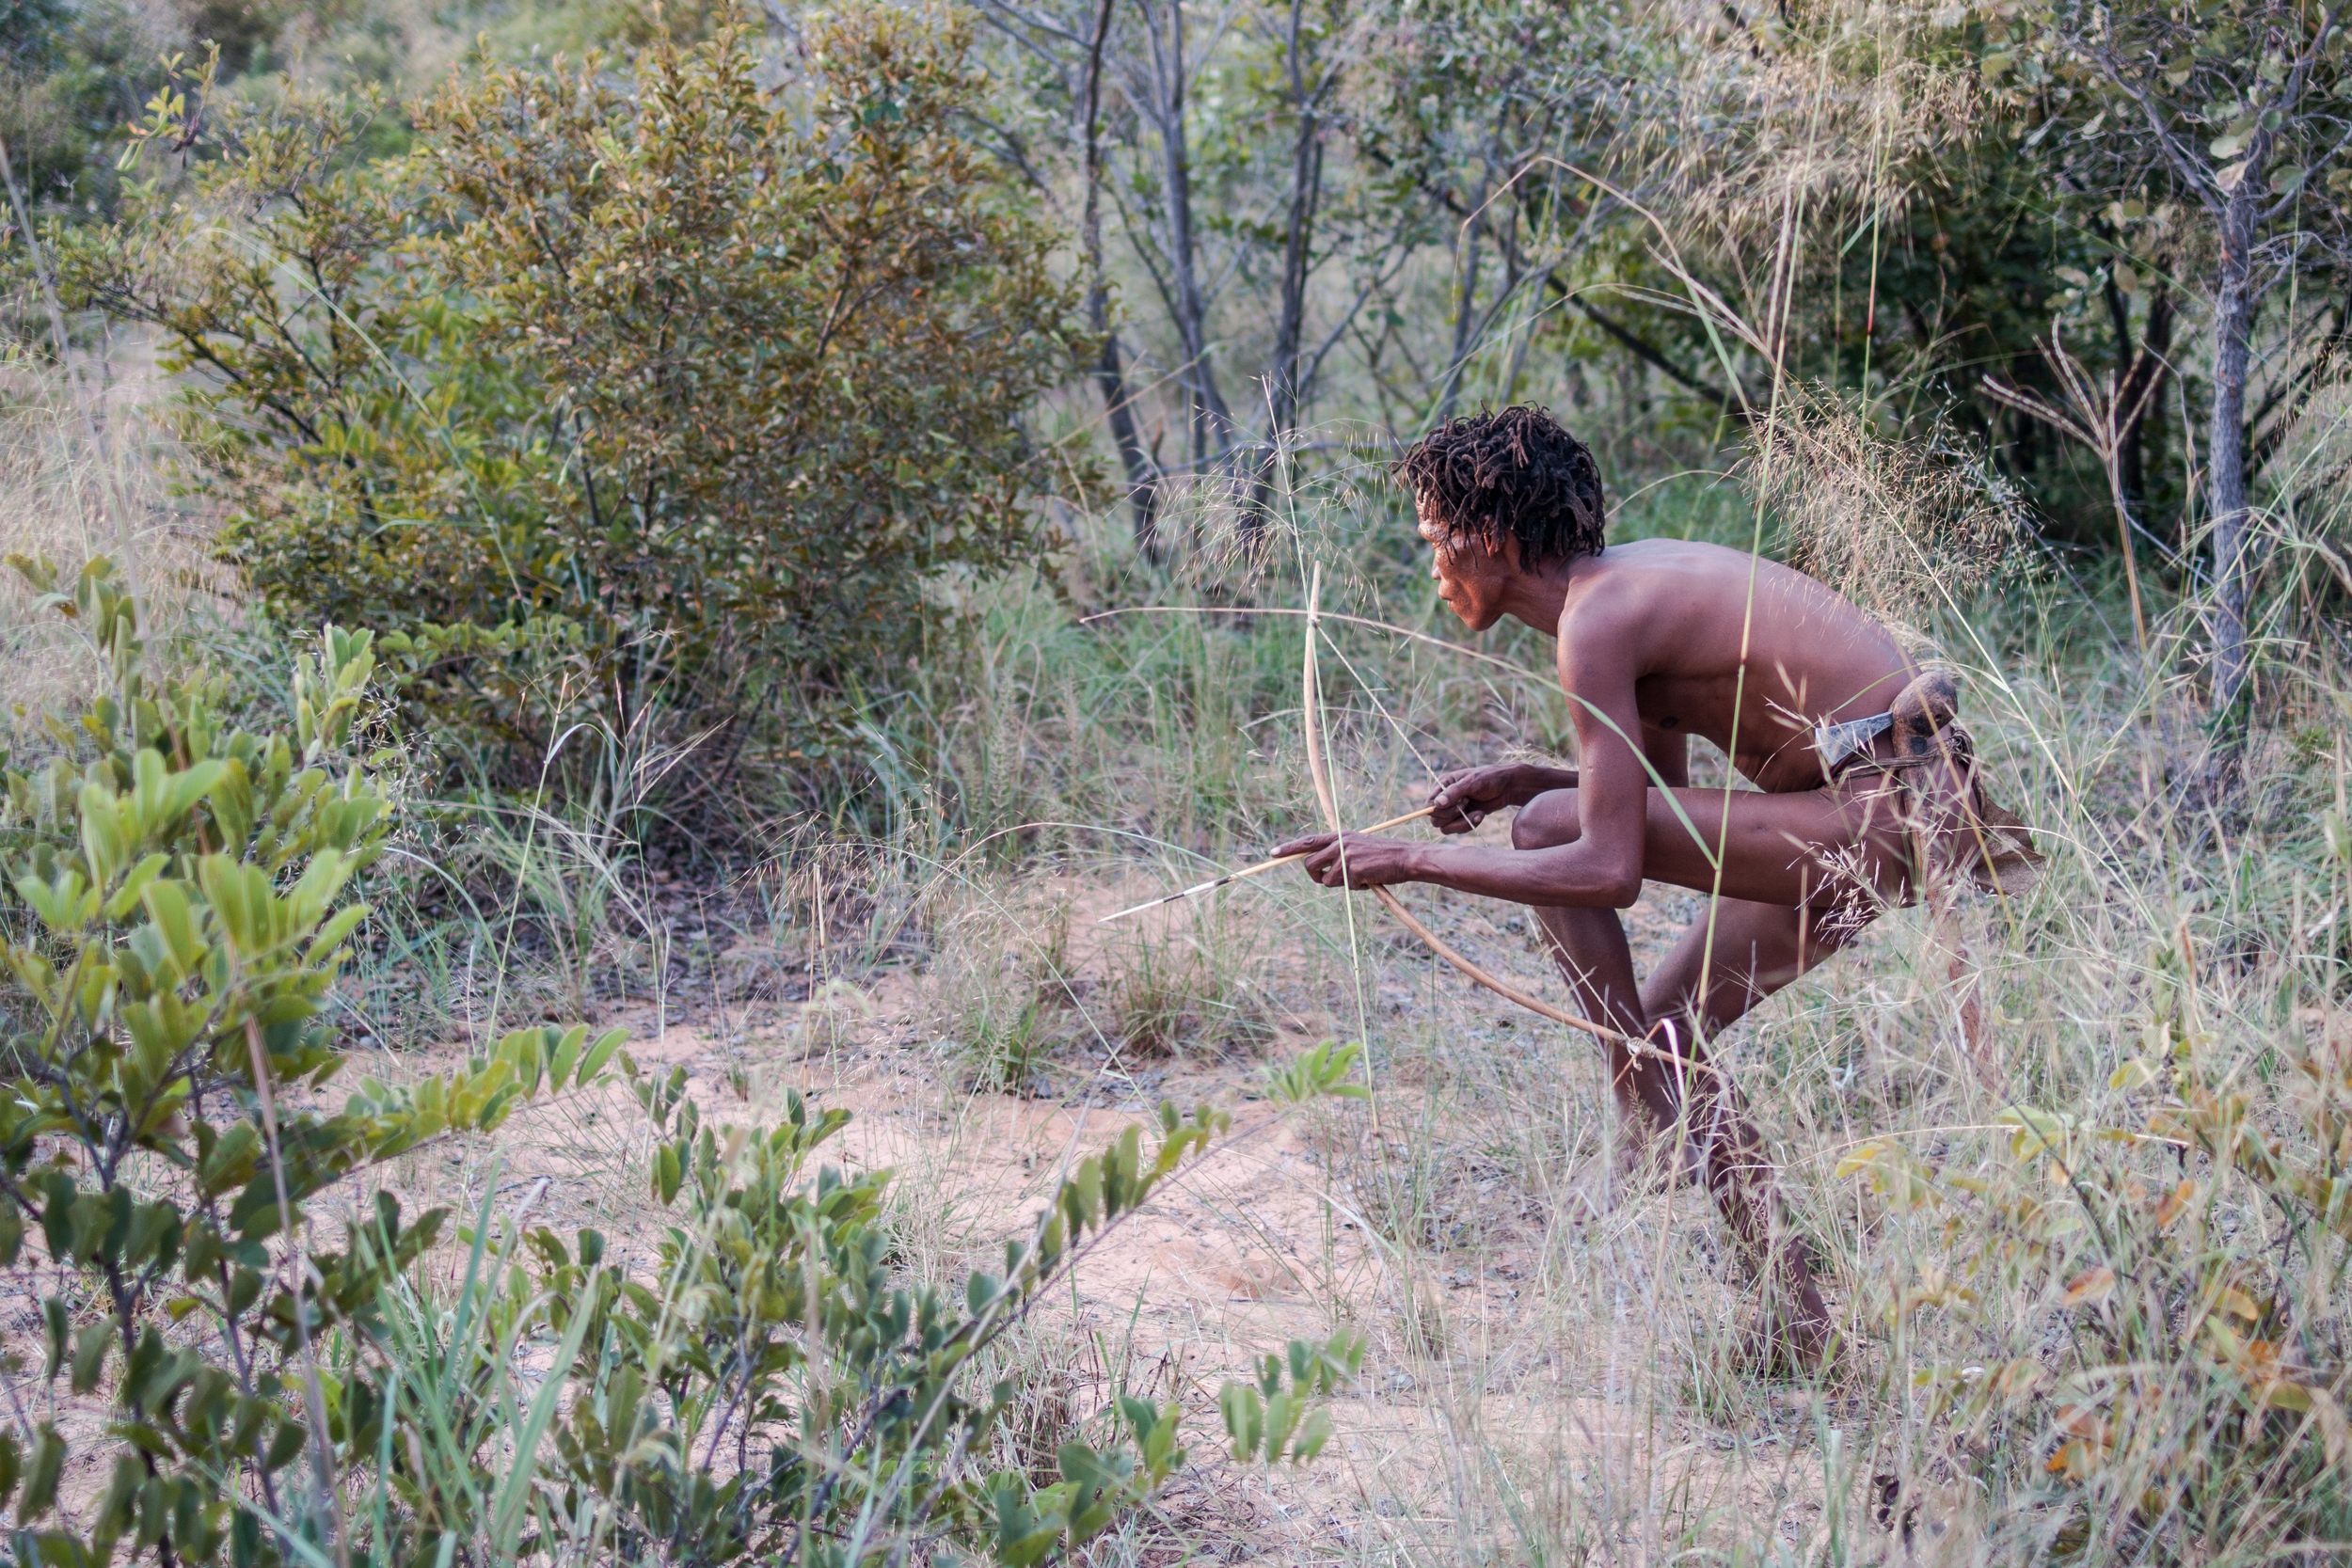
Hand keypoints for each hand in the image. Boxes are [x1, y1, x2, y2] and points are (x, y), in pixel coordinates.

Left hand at [1268, 832, 1423, 889]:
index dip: (1289, 848)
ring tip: (1359, 877)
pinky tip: (1368, 879)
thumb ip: (1339, 853)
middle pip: (1309, 864)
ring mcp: (1345, 856)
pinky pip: (1344, 886)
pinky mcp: (1353, 869)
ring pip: (1326, 879)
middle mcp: (1339, 843)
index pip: (1308, 841)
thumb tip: (1321, 873)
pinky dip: (1355, 888)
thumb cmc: (1384, 856)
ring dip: (1339, 884)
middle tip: (1325, 880)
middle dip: (1314, 876)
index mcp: (1340, 835)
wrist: (1406, 858)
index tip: (1273, 854)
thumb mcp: (1358, 847)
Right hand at [1428, 764, 1533, 833]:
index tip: (1457, 806)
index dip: (1439, 811)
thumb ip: (1453, 793)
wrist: (1507, 787)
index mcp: (1442, 785)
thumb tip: (1436, 804)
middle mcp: (1445, 798)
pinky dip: (1469, 825)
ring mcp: (1453, 810)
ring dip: (1462, 824)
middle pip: (1435, 819)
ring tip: (1478, 813)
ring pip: (1446, 828)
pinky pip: (1458, 829)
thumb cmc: (1489, 779)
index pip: (1429, 805)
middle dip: (1453, 817)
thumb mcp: (1472, 783)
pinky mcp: (1463, 818)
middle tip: (1467, 805)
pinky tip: (1481, 815)